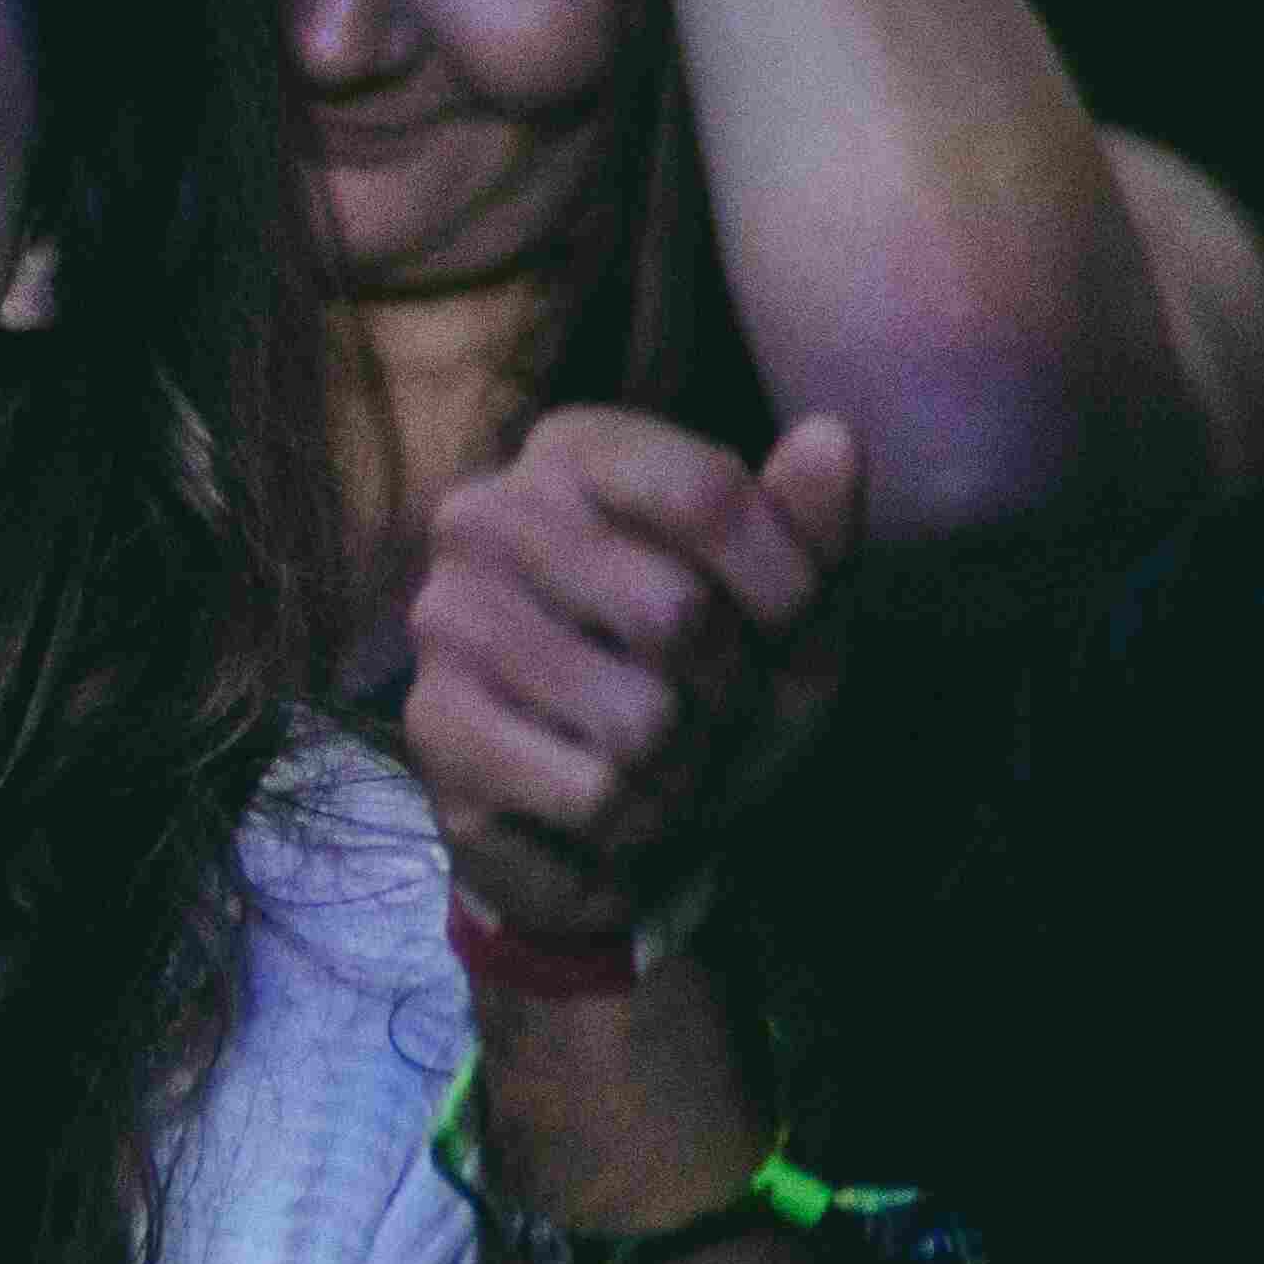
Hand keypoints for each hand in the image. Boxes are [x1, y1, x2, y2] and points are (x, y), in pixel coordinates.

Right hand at [398, 406, 860, 958]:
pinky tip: (612, 804)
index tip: (790, 631)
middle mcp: (484, 515)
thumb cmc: (712, 691)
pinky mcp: (431, 725)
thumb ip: (811, 527)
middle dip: (731, 690)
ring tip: (665, 760)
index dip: (787, 588)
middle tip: (713, 709)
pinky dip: (635, 820)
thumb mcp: (788, 613)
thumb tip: (832, 434)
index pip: (706, 494)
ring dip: (688, 766)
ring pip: (638, 718)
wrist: (623, 829)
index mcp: (571, 453)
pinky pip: (595, 794)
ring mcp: (445, 618)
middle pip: (675, 610)